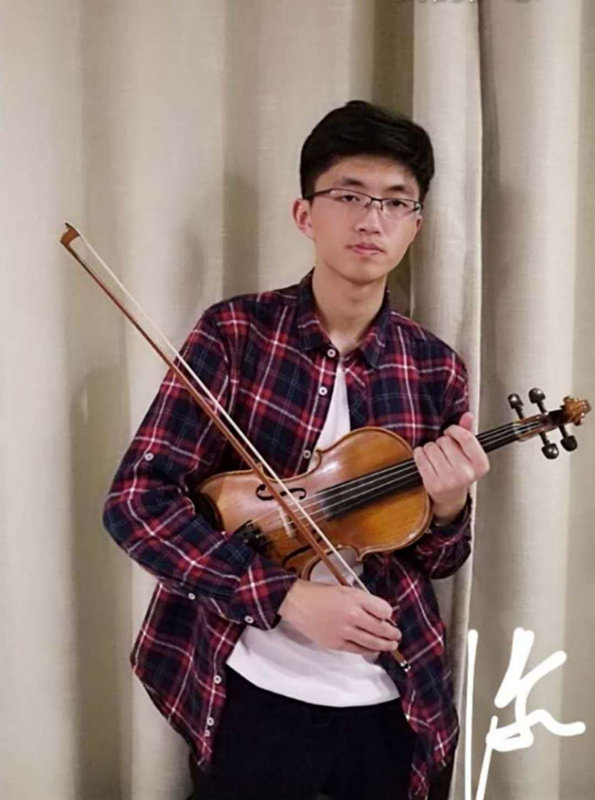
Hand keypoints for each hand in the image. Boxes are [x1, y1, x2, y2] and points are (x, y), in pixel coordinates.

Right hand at [277, 580, 401, 655]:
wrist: (297, 602)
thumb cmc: (319, 593)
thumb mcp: (344, 589)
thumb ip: (362, 600)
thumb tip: (378, 612)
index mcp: (354, 598)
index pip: (383, 609)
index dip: (389, 614)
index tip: (389, 616)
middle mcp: (351, 615)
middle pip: (380, 628)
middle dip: (392, 633)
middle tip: (397, 635)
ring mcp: (344, 631)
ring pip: (372, 642)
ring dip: (385, 645)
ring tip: (391, 645)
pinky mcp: (336, 643)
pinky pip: (357, 650)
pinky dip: (368, 651)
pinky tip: (373, 650)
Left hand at [413, 411, 489, 523]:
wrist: (450, 498)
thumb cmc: (459, 472)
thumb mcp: (468, 454)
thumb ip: (468, 433)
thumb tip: (468, 416)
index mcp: (480, 465)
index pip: (466, 437)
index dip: (454, 430)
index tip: (450, 431)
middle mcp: (466, 474)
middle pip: (445, 441)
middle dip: (442, 442)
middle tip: (445, 453)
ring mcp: (449, 480)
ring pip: (431, 447)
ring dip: (430, 448)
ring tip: (436, 458)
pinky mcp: (433, 484)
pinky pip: (420, 456)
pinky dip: (419, 454)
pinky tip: (426, 460)